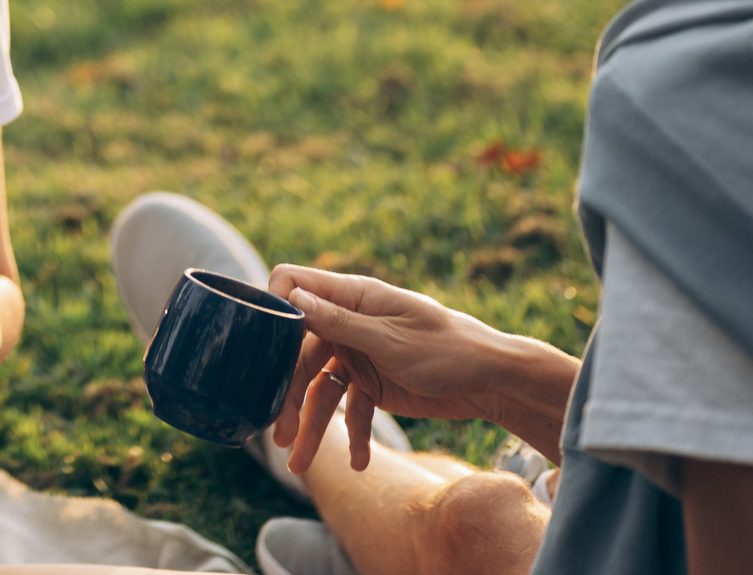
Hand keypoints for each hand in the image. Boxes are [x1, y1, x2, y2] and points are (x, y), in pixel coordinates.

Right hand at [268, 264, 562, 472]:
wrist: (493, 381)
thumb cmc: (448, 348)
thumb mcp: (390, 339)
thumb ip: (341, 322)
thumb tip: (294, 298)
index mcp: (354, 297)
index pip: (295, 285)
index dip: (274, 308)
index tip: (258, 343)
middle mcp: (350, 322)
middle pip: (302, 353)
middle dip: (288, 394)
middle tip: (278, 432)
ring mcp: (360, 354)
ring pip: (322, 389)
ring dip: (313, 426)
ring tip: (301, 467)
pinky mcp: (374, 383)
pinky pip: (351, 409)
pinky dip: (354, 434)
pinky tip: (361, 462)